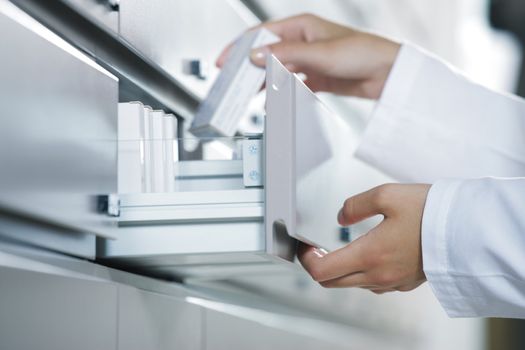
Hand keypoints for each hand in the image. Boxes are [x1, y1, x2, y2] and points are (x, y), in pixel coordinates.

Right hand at [216, 14, 400, 98]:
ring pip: (278, 71)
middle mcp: (303, 42)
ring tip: (248, 96)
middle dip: (249, 69)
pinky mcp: (317, 78)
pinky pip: (293, 86)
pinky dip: (282, 94)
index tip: (224, 62)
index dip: (240, 48)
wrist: (388, 74)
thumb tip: (255, 55)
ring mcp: (309, 61)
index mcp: (301, 26)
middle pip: (267, 54)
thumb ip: (286, 55)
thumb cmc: (362, 53)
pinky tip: (273, 102)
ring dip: (264, 83)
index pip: (261, 34)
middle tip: (232, 85)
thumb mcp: (319, 53)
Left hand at [298, 184, 430, 293]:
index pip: (322, 271)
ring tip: (341, 249)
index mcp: (369, 255)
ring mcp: (393, 283)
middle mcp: (379, 275)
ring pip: (353, 284)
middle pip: (332, 282)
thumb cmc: (431, 212)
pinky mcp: (406, 283)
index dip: (306, 259)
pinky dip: (362, 273)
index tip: (305, 246)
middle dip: (319, 265)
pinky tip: (368, 255)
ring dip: (340, 270)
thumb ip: (355, 206)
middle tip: (316, 248)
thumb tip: (342, 217)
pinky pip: (374, 285)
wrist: (467, 230)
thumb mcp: (386, 195)